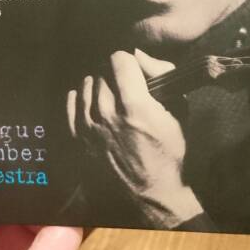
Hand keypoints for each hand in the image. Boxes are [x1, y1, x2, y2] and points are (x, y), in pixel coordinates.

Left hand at [66, 49, 202, 227]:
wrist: (150, 193)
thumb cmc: (168, 154)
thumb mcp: (178, 113)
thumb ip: (163, 79)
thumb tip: (142, 56)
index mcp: (135, 108)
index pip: (119, 59)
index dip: (128, 60)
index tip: (133, 68)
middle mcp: (108, 115)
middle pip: (102, 72)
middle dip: (114, 73)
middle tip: (124, 84)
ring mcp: (89, 128)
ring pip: (86, 85)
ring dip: (98, 84)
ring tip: (110, 95)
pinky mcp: (78, 139)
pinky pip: (72, 103)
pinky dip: (81, 98)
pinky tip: (93, 103)